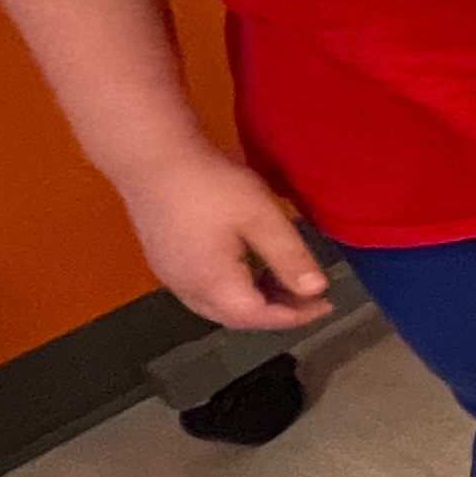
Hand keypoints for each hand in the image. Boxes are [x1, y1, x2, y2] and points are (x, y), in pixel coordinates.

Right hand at [126, 150, 332, 328]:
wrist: (150, 159)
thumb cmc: (211, 187)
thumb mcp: (261, 217)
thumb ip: (289, 256)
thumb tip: (316, 290)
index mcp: (213, 285)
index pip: (258, 317)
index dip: (294, 316)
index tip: (325, 305)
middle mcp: (187, 290)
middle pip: (236, 316)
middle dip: (276, 312)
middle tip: (308, 297)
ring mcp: (170, 275)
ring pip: (217, 305)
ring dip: (253, 301)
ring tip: (285, 282)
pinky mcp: (163, 259)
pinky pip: (202, 289)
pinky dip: (233, 289)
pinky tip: (248, 267)